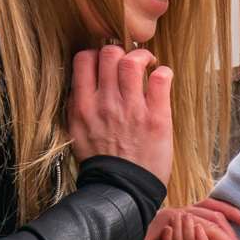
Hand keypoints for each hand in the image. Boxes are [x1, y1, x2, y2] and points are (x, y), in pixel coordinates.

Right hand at [68, 45, 173, 185]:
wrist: (122, 189)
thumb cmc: (102, 163)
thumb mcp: (77, 133)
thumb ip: (78, 107)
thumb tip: (83, 85)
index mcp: (83, 106)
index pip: (83, 59)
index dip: (96, 54)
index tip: (106, 62)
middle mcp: (105, 103)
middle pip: (109, 54)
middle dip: (121, 51)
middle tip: (131, 61)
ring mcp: (131, 109)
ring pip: (133, 61)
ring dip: (143, 56)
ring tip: (149, 64)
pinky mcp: (156, 117)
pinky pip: (160, 79)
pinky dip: (163, 72)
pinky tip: (162, 78)